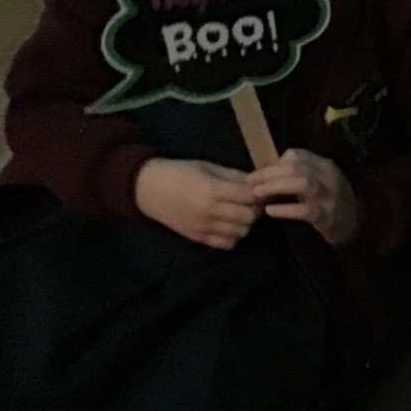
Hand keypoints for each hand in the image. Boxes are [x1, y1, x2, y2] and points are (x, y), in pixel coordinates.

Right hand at [133, 158, 260, 249]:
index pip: (249, 196)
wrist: (147, 188)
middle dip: (256, 209)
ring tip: (241, 212)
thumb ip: (233, 176)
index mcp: (213, 190)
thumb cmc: (179, 172)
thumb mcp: (208, 167)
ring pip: (241, 232)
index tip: (263, 189)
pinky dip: (234, 235)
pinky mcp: (198, 238)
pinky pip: (226, 243)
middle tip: (253, 202)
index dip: (261, 193)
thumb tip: (258, 182)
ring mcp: (204, 227)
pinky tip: (230, 225)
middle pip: (249, 217)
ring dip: (246, 223)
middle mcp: (210, 211)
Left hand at [247, 149, 359, 245]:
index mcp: (325, 165)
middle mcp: (329, 177)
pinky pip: (306, 210)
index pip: (298, 155)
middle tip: (250, 183)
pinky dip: (286, 209)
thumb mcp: (318, 182)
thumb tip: (266, 171)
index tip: (256, 173)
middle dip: (270, 173)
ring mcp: (330, 197)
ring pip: (303, 183)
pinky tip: (271, 210)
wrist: (356, 226)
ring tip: (258, 193)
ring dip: (277, 186)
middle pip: (298, 167)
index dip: (274, 163)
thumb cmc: (330, 202)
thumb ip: (298, 174)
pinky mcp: (328, 217)